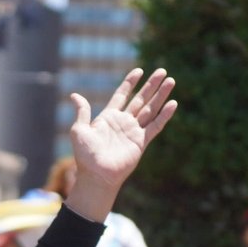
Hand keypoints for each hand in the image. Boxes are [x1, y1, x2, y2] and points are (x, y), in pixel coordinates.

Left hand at [63, 68, 178, 221]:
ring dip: (161, 95)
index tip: (139, 71)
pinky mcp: (141, 142)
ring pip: (151, 109)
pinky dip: (164, 115)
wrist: (97, 175)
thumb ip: (82, 111)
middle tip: (162, 71)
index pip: (122, 95)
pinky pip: (155, 126)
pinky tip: (173, 104)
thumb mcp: (79, 130)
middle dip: (151, 85)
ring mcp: (134, 131)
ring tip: (171, 81)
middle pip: (141, 99)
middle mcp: (124, 122)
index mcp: (109, 117)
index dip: (130, 83)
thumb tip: (75, 95)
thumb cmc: (85, 155)